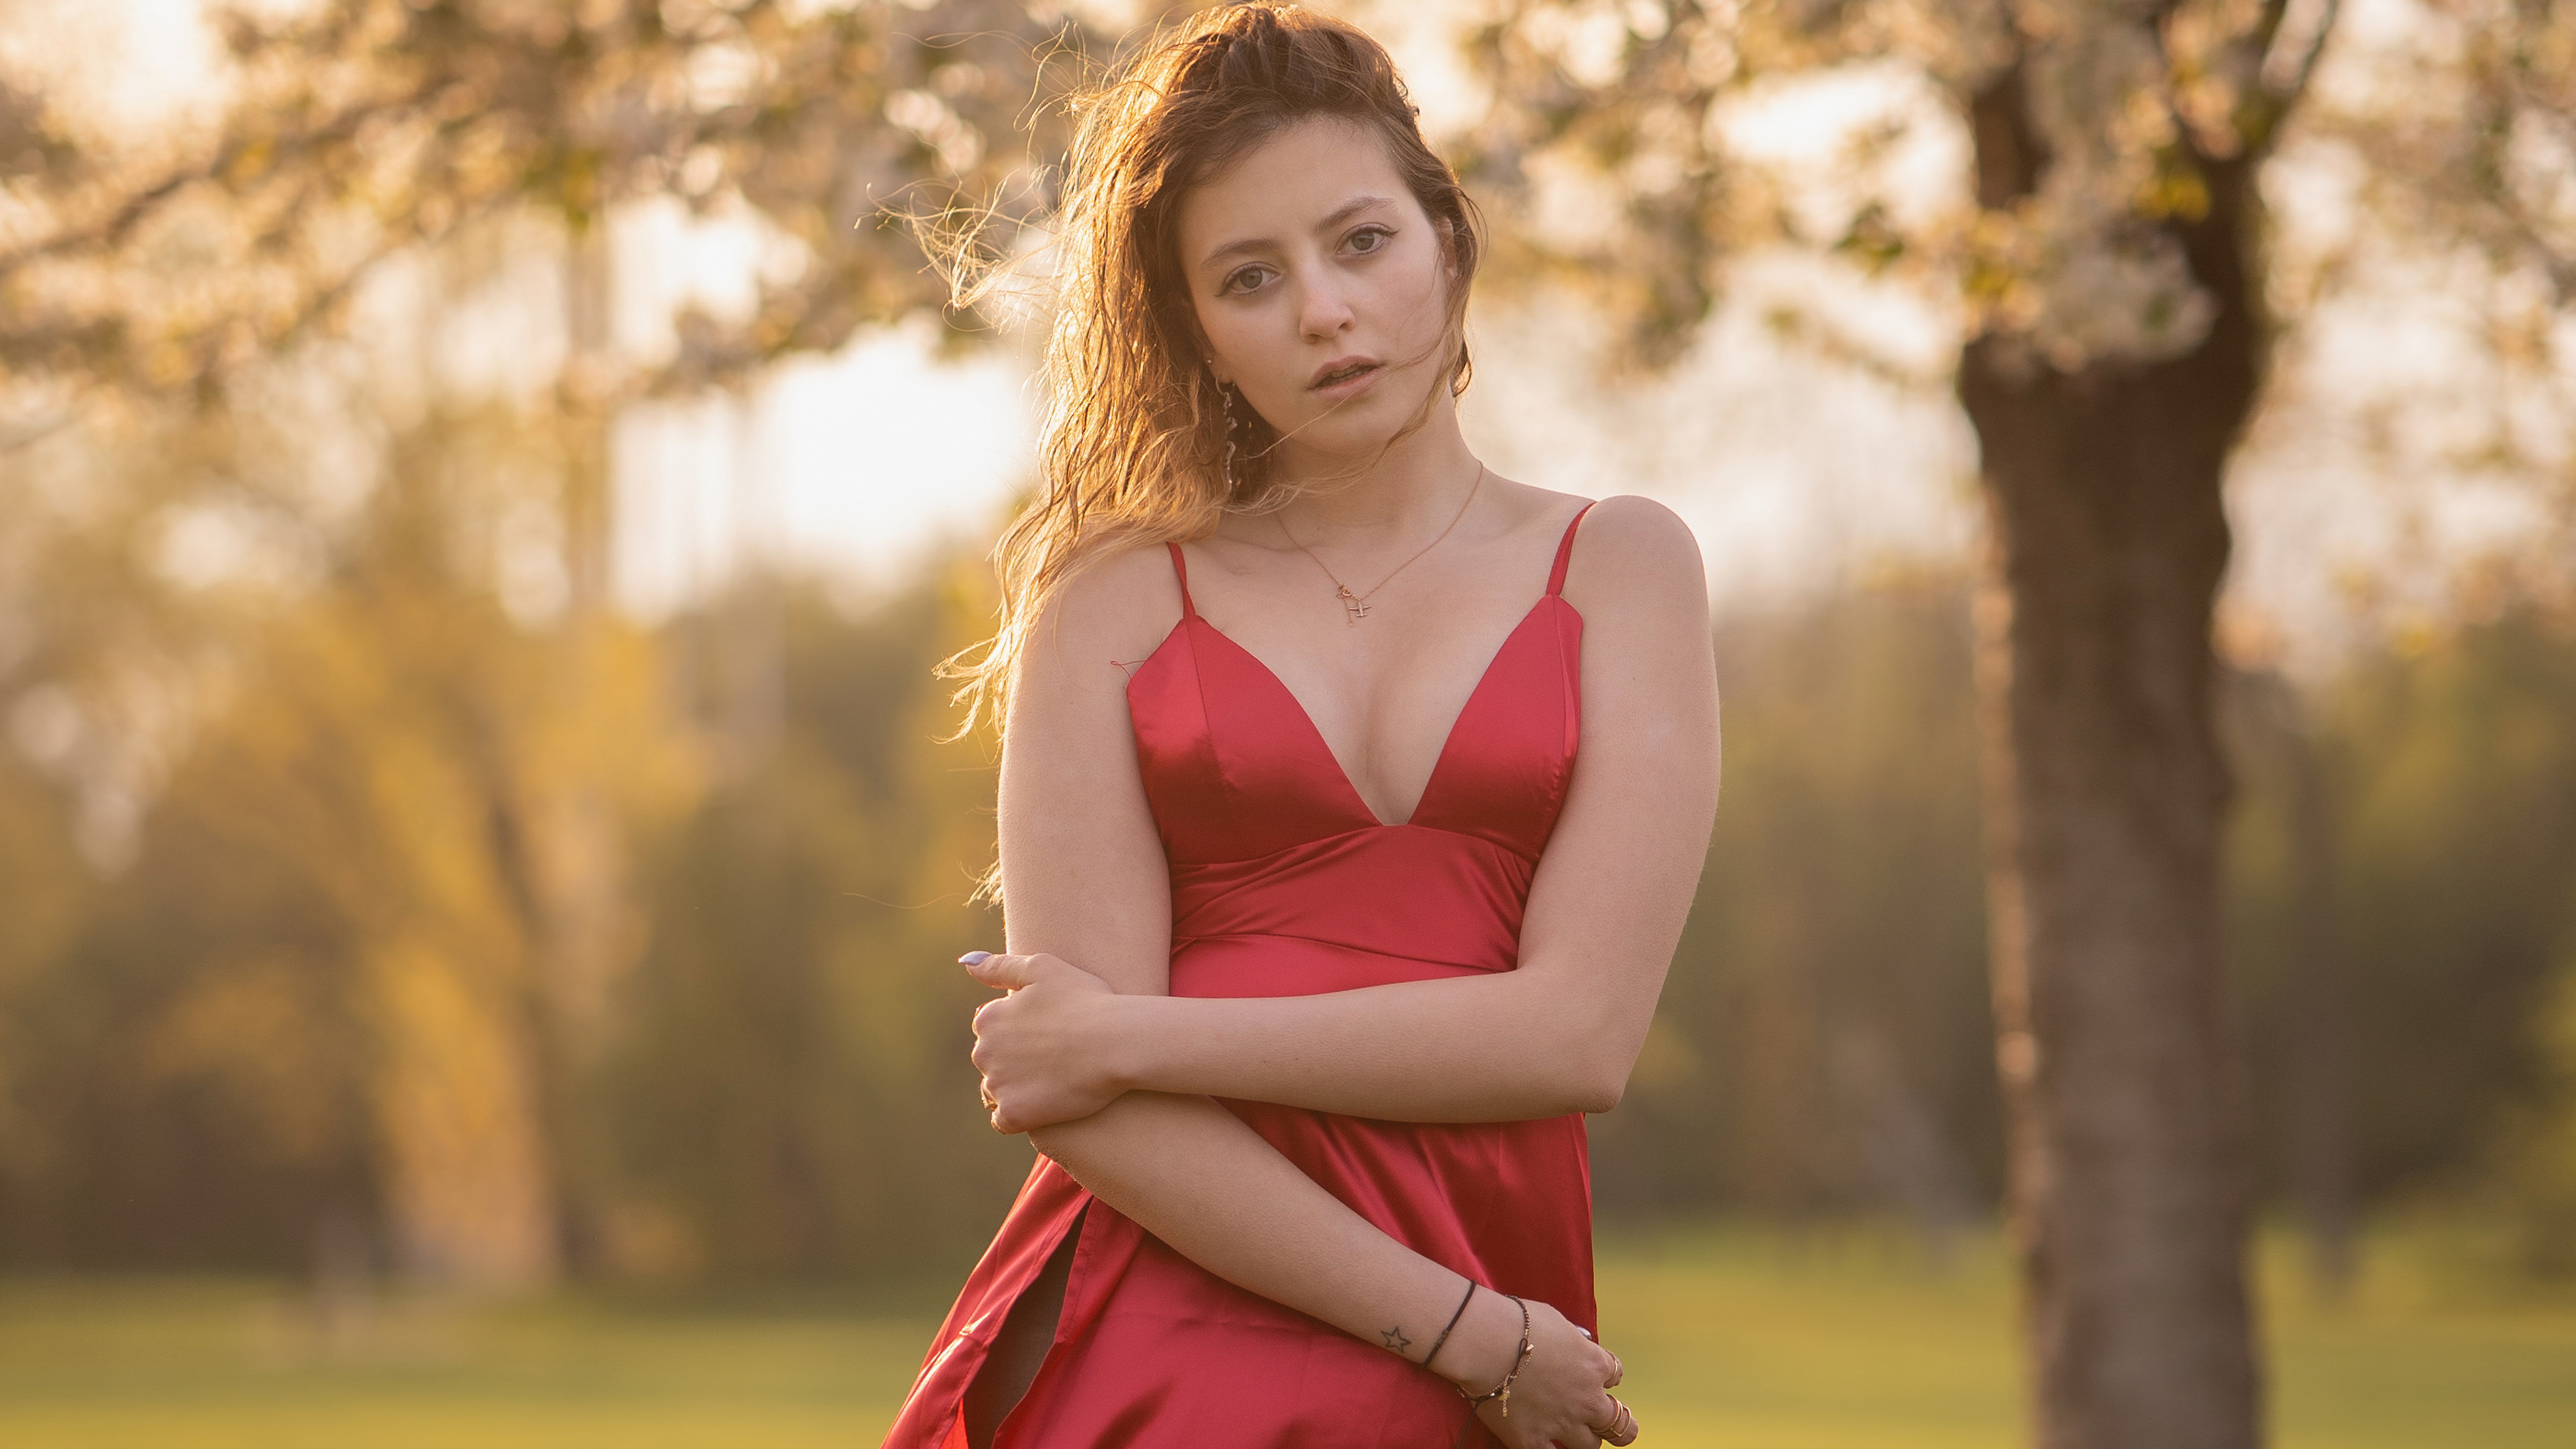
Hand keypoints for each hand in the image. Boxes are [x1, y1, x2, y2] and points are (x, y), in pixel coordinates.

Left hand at [962, 951, 1126, 1132]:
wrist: (1115, 1042)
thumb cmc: (1086, 1000)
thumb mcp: (1042, 967)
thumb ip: (999, 966)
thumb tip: (965, 963)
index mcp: (988, 1018)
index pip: (992, 1029)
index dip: (1020, 1031)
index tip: (1048, 1033)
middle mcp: (984, 1052)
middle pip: (992, 1060)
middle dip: (1013, 1060)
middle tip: (1053, 1058)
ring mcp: (997, 1085)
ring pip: (996, 1090)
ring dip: (1016, 1087)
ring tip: (1052, 1081)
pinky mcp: (1013, 1113)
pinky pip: (1004, 1121)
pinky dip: (1018, 1116)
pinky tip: (1043, 1106)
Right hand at [1440, 1291, 1631, 1448]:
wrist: (1485, 1343)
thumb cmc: (1517, 1323)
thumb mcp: (1556, 1321)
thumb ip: (1571, 1340)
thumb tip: (1573, 1343)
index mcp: (1594, 1364)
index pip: (1615, 1375)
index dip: (1606, 1376)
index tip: (1597, 1376)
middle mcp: (1586, 1398)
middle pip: (1617, 1422)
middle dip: (1616, 1422)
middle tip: (1609, 1421)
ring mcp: (1561, 1422)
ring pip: (1590, 1445)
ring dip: (1585, 1437)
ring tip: (1573, 1432)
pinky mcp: (1532, 1440)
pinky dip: (1550, 1448)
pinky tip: (1543, 1442)